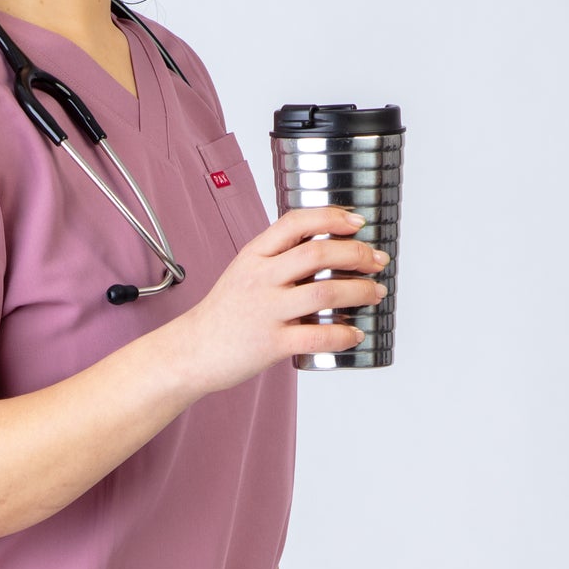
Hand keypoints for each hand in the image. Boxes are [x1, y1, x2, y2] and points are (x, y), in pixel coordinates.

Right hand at [166, 205, 389, 396]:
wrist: (192, 351)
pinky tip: (355, 333)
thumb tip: (325, 251)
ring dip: (360, 291)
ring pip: (325, 291)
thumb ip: (277, 260)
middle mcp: (260, 278)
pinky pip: (317, 336)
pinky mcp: (271, 343)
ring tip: (375, 293)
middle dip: (357, 254)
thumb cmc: (223, 315)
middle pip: (318, 253)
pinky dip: (343, 334)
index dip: (332, 217)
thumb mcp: (243, 273)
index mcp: (254, 256)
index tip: (357, 223)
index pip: (295, 222)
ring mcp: (265, 310)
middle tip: (376, 261)